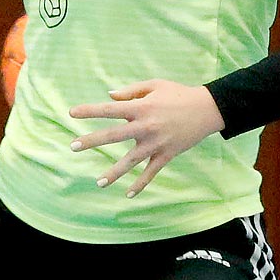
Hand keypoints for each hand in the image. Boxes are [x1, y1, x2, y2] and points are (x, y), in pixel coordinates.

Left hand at [68, 80, 223, 196]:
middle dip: (92, 141)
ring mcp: (156, 143)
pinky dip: (140, 184)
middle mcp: (145, 126)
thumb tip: (109, 97)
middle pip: (113, 136)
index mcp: (140, 108)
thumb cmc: (179, 94)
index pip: (109, 109)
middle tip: (73, 146)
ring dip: (114, 172)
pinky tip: (128, 194)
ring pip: (130, 161)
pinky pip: (151, 172)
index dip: (90, 111)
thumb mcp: (154, 85)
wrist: (208, 109)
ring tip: (99, 183)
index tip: (71, 113)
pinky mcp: (166, 154)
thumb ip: (130, 91)